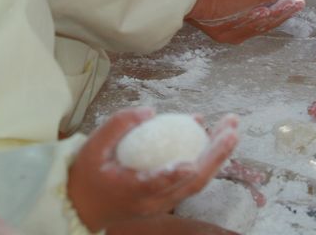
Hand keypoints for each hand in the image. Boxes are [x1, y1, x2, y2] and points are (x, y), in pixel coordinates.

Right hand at [67, 109, 239, 231]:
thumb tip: (150, 111)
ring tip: (231, 127)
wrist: (84, 205)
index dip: (172, 175)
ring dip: (217, 155)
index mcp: (130, 191)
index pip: (154, 184)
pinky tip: (210, 134)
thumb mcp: (93, 147)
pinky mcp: (168, 198)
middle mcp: (153, 201)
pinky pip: (192, 179)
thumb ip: (118, 126)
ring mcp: (163, 203)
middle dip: (215, 156)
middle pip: (191, 183)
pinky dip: (205, 157)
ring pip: (197, 182)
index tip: (189, 164)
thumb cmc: (88, 174)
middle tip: (231, 129)